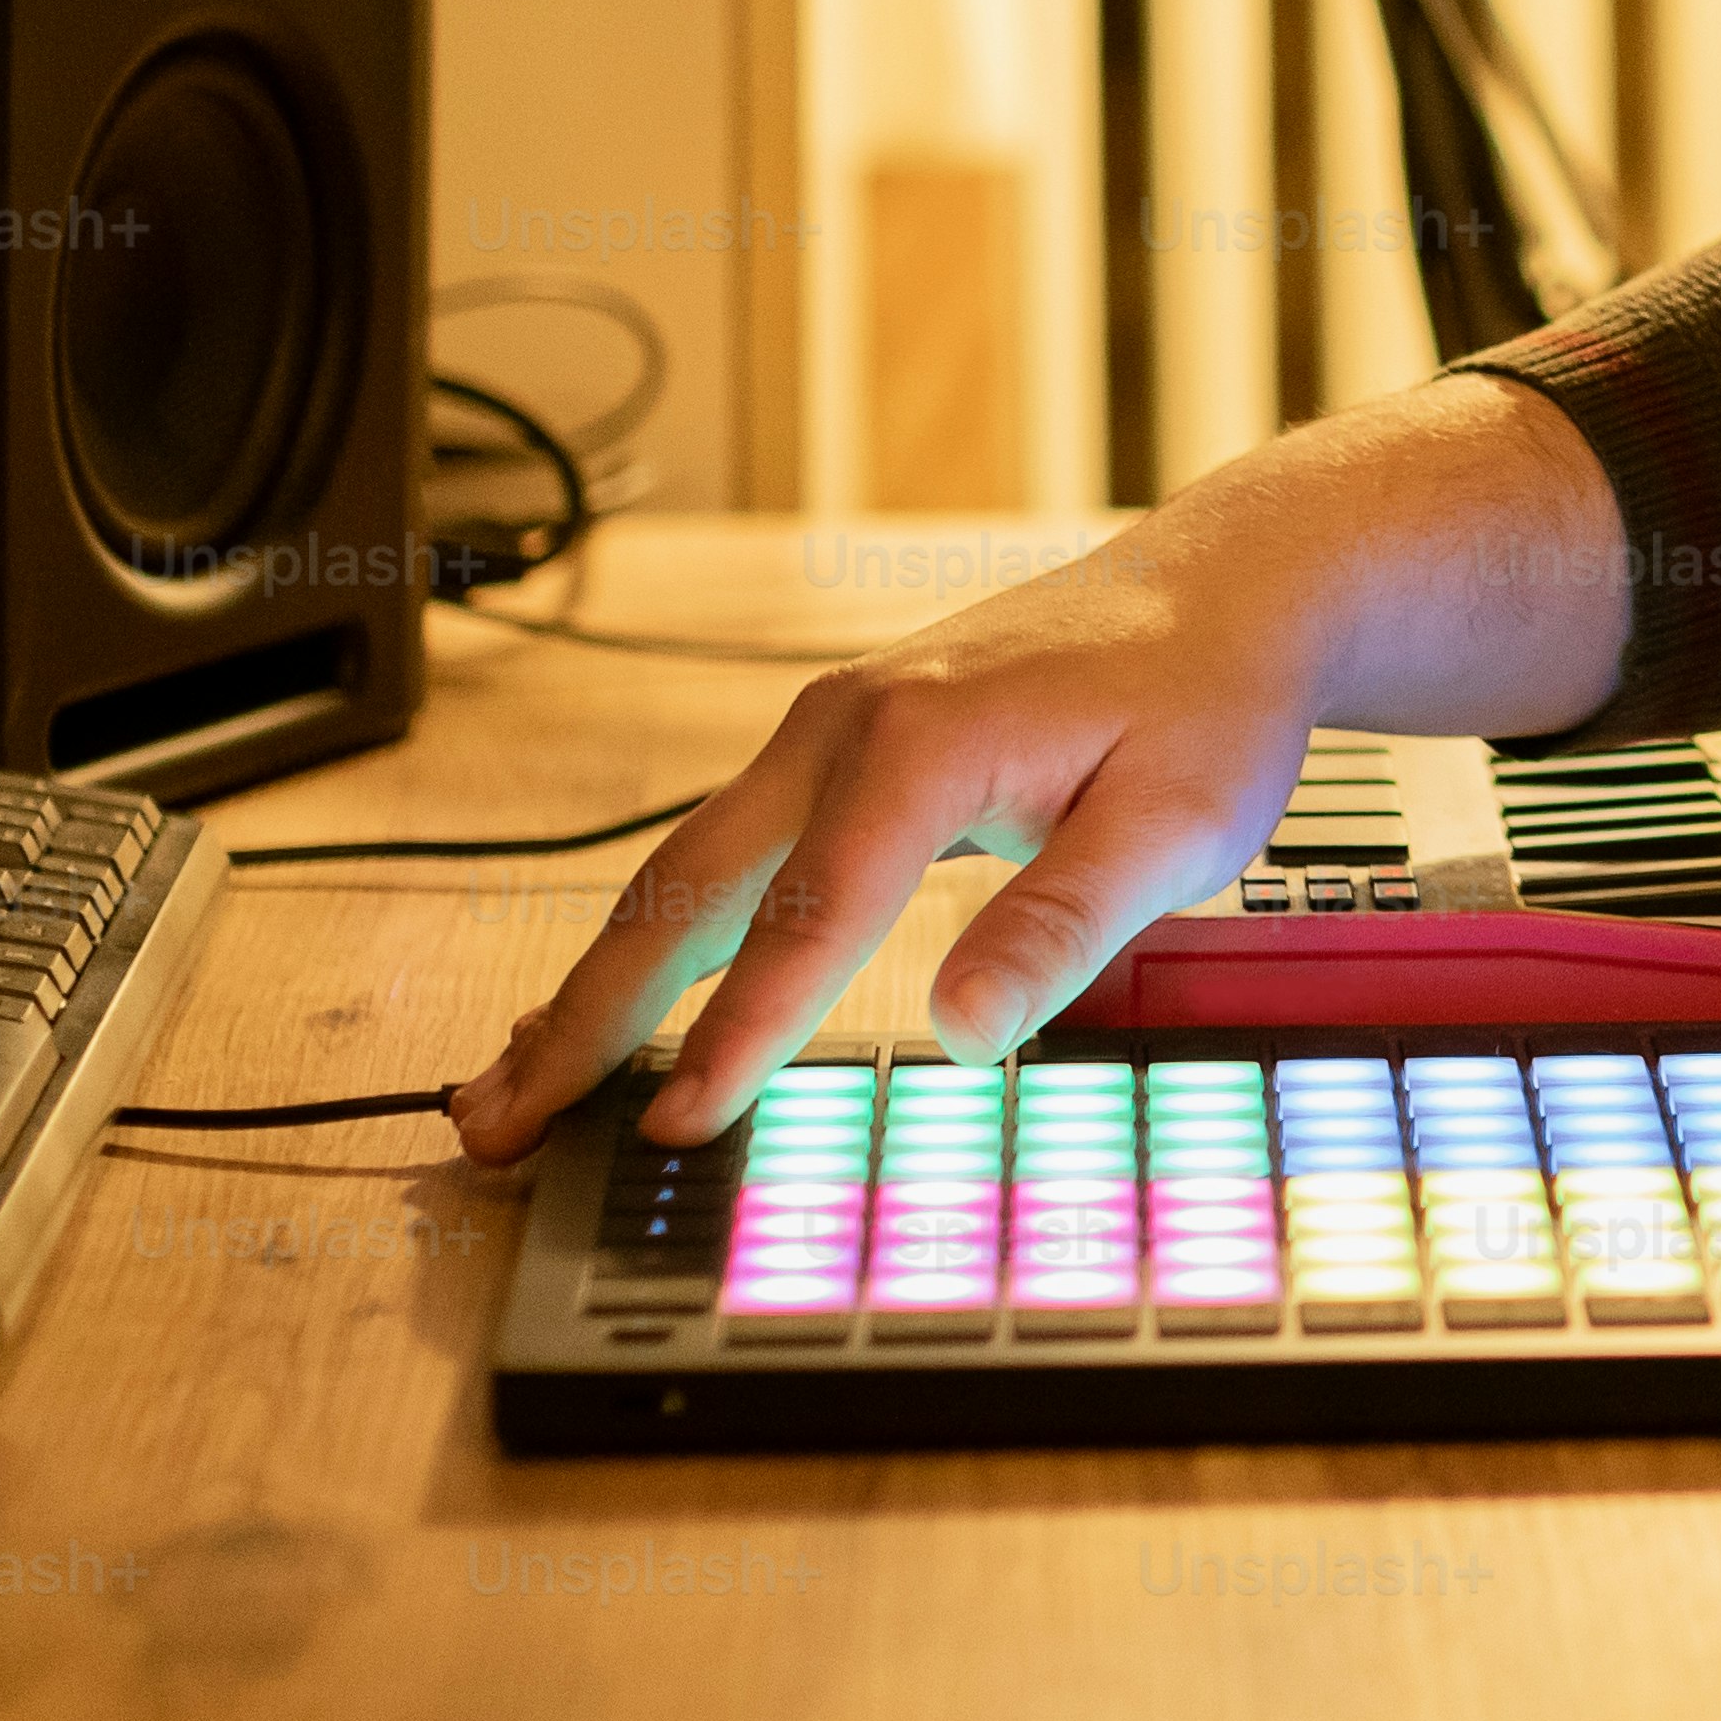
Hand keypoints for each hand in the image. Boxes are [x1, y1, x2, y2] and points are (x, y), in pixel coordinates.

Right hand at [439, 374, 1639, 1159]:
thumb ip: (1064, 921)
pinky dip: (648, 938)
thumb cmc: (1207, 701)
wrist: (1221, 590)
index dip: (737, 1036)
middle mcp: (841, 726)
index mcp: (916, 742)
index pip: (806, 919)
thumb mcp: (1178, 820)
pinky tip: (604, 1006)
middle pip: (685, 891)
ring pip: (679, 874)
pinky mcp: (832, 751)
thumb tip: (964, 1031)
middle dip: (585, 1017)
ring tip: (504, 1092)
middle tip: (498, 1127)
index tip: (675, 1129)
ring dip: (590, 985)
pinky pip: (718, 855)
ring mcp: (824, 733)